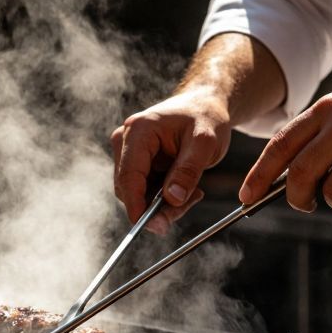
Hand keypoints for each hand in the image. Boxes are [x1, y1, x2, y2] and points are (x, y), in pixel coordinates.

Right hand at [111, 90, 233, 233]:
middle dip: (156, 206)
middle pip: (130, 188)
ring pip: (137, 194)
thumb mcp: (205, 142)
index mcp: (138, 130)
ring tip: (194, 192)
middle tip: (190, 204)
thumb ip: (188, 170)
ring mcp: (129, 152)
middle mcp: (126, 140)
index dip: (136, 204)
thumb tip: (172, 200)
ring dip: (163, 203)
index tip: (149, 226)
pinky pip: (145, 191)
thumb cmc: (205, 117)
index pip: (129, 175)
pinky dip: (165, 197)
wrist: (204, 105)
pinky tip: (187, 189)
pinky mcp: (137, 163)